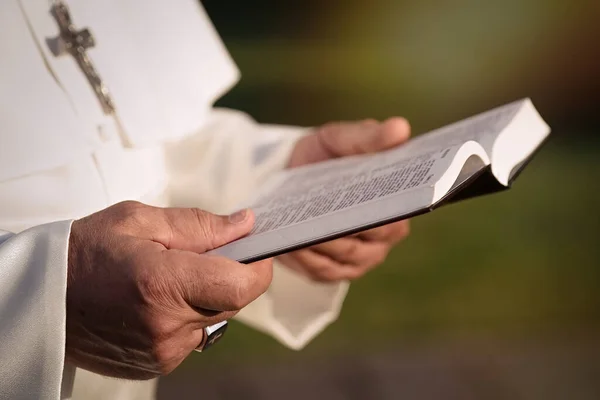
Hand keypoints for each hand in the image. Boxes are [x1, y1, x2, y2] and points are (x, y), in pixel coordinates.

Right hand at [66, 201, 271, 378]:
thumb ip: (200, 225)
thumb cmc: (86, 252)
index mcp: (162, 284)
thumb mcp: (140, 220)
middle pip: (232, 300)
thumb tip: (245, 225)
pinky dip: (187, 316)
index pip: (241, 284)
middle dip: (227, 274)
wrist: (43, 297)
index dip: (257, 265)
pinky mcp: (156, 364)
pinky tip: (157, 301)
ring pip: (215, 318)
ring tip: (168, 278)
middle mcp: (165, 326)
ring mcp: (161, 351)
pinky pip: (194, 336)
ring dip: (205, 296)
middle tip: (197, 254)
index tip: (254, 248)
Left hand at [279, 118, 410, 281]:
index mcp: (396, 207)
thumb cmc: (324, 156)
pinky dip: (307, 260)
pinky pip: (322, 272)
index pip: (394, 216)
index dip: (380, 213)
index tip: (361, 206)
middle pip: (366, 241)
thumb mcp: (340, 139)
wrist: (289, 174)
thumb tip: (400, 128)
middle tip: (322, 220)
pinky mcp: (332, 271)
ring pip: (343, 258)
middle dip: (343, 232)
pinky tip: (291, 246)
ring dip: (321, 247)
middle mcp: (382, 238)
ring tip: (301, 232)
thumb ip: (368, 136)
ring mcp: (358, 259)